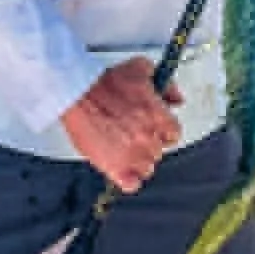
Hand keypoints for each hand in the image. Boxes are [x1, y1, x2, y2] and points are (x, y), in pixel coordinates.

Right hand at [60, 57, 182, 191]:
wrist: (77, 93)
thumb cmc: (105, 81)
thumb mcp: (142, 69)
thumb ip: (166, 85)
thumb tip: (176, 100)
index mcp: (158, 117)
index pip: (174, 134)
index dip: (163, 131)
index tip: (154, 129)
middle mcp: (149, 138)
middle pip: (159, 151)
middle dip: (148, 143)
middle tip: (132, 135)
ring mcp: (133, 156)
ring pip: (147, 168)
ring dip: (138, 161)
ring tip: (123, 150)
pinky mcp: (115, 168)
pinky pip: (132, 184)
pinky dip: (129, 179)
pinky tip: (122, 170)